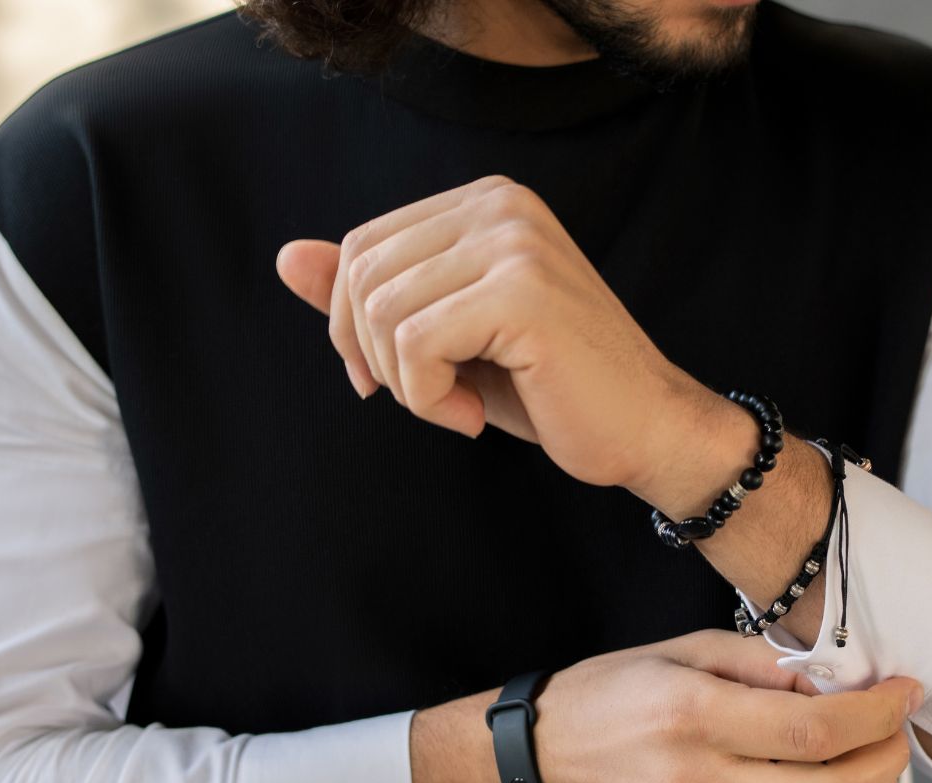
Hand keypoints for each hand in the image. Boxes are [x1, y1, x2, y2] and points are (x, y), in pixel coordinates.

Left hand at [275, 174, 703, 487]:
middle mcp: (500, 206)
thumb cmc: (549, 389)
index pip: (364, 247)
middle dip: (373, 356)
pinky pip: (415, 343)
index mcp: (484, 204)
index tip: (393, 381)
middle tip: (428, 400)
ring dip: (404, 385)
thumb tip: (287, 257)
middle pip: (363, 274)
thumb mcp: (447, 340)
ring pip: (382, 311)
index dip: (353, 326)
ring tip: (457, 408)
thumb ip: (373, 295)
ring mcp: (514, 243)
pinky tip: (470, 417)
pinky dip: (427, 399)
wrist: (644, 429)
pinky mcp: (522, 292)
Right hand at [530, 628, 919, 782]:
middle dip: (889, 762)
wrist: (536, 765)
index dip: (876, 713)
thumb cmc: (600, 696)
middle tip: (900, 728)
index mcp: (691, 717)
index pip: (815, 731)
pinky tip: (833, 782)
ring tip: (878, 756)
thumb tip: (829, 679)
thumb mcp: (675, 653)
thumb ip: (756, 662)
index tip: (902, 692)